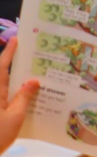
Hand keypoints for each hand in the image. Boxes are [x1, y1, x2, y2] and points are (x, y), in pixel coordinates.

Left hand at [0, 37, 37, 154]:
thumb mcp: (15, 117)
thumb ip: (24, 98)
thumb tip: (33, 80)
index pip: (2, 66)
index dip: (9, 52)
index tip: (16, 39)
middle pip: (2, 75)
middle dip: (13, 65)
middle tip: (31, 57)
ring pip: (4, 87)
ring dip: (15, 81)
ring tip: (33, 77)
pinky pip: (4, 98)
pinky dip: (14, 95)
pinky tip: (26, 99)